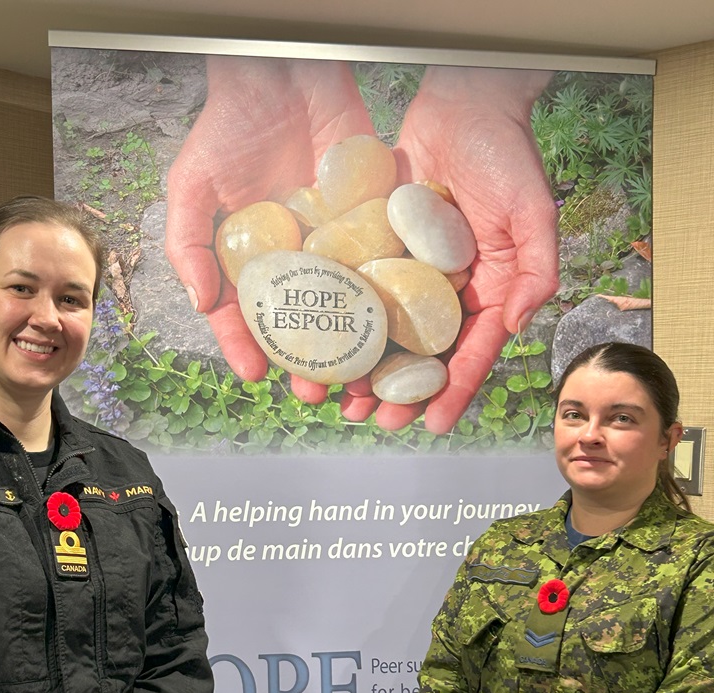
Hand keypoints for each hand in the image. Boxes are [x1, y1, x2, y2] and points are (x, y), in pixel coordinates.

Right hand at [166, 55, 374, 392]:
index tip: (253, 376)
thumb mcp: (191, 186)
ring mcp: (336, 247)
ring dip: (353, 349)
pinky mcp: (372, 224)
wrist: (286, 73)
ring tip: (358, 380)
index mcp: (251, 262)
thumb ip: (186, 244)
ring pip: (345, 310)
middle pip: (303, 326)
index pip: (247, 316)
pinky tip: (392, 332)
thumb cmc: (229, 128)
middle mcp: (295, 263)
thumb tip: (200, 303)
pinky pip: (381, 267)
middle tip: (315, 392)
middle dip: (308, 364)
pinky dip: (388, 303)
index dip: (247, 348)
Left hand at [356, 65, 557, 433]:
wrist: (462, 102)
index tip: (432, 425)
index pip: (470, 352)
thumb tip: (517, 324)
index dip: (453, 391)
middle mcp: (446, 292)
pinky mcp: (378, 250)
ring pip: (384, 333)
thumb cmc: (507, 153)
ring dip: (364, 368)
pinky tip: (320, 343)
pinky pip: (359, 291)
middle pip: (421, 355)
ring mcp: (408, 274)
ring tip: (341, 398)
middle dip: (399, 392)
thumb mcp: (532, 212)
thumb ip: (537, 270)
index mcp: (487, 293)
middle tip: (376, 419)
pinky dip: (341, 320)